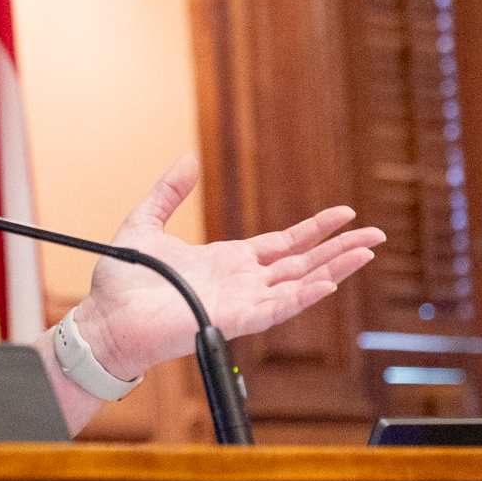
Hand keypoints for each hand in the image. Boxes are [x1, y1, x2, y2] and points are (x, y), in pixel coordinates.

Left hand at [73, 155, 383, 382]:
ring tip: (366, 252)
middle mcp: (241, 283)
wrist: (105, 318)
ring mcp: (240, 302)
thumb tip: (186, 161)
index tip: (343, 214)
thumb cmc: (122, 282)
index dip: (314, 229)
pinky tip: (328, 283)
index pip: (283, 244)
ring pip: (298, 284)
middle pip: (302, 262)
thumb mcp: (145, 224)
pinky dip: (301, 296)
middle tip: (376, 234)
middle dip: (339, 248)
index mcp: (228, 261)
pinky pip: (275, 309)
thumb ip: (169, 194)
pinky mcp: (231, 319)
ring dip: (333, 269)